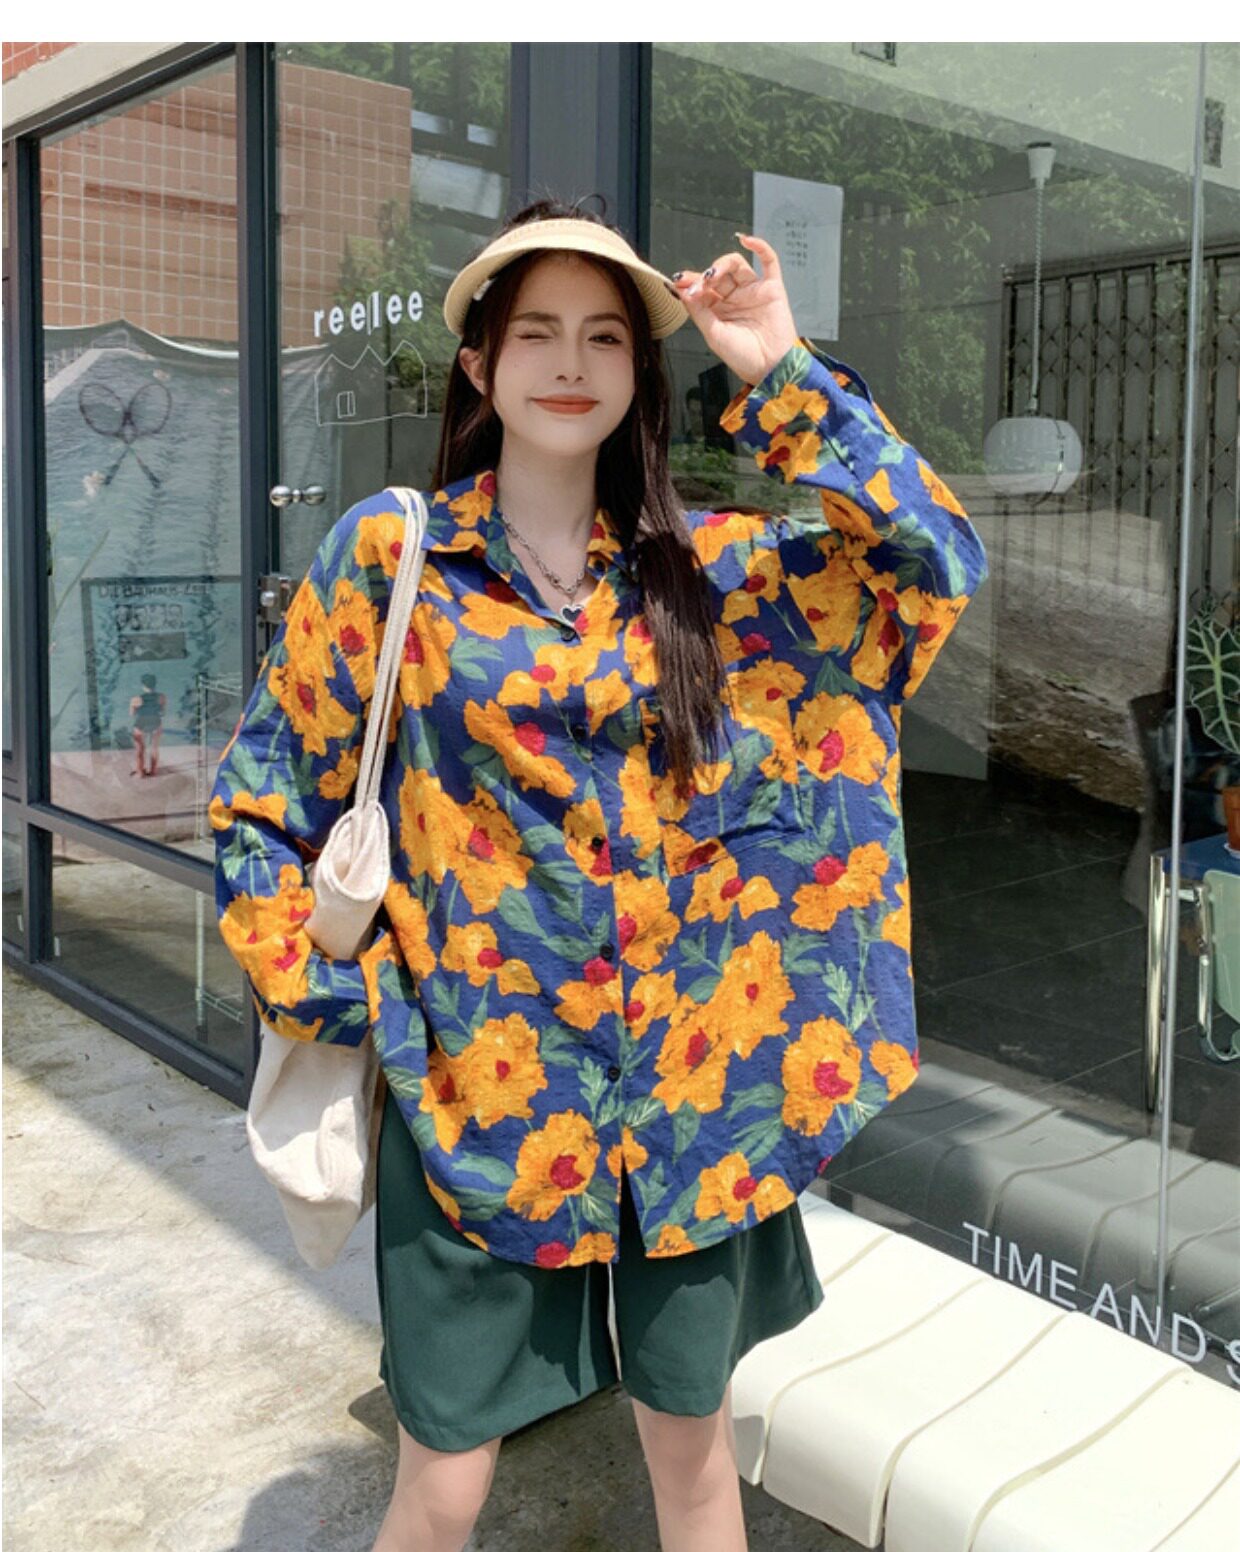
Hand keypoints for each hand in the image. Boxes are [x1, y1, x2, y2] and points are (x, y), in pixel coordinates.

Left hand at [672, 234, 800, 385]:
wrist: (770, 368)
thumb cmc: (743, 357)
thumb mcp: (713, 335)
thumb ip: (698, 312)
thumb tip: (683, 290)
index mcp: (717, 310)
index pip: (702, 287)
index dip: (690, 282)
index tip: (679, 282)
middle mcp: (734, 298)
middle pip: (717, 274)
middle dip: (705, 275)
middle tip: (698, 284)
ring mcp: (753, 291)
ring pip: (736, 265)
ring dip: (723, 263)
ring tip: (714, 274)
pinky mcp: (772, 288)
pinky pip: (768, 262)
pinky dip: (760, 247)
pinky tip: (747, 240)